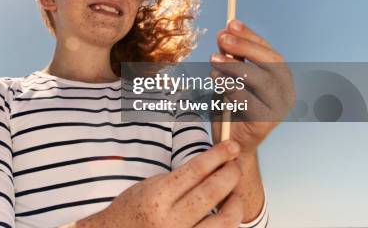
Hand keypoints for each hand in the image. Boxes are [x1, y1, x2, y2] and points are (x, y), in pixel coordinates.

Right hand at [68, 140, 244, 227]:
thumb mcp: (147, 187)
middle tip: (235, 163)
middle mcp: (171, 220)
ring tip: (233, 192)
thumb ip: (177, 178)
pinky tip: (225, 212)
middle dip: (231, 173)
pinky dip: (228, 221)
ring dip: (236, 201)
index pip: (195, 171)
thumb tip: (210, 165)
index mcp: (157, 197)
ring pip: (226, 220)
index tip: (231, 146)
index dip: (217, 156)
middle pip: (213, 191)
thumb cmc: (131, 210)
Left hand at [209, 19, 295, 153]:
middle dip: (245, 47)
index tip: (230, 23)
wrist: (230, 143)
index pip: (268, 50)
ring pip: (261, 79)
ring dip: (234, 66)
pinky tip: (217, 84)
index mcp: (280, 78)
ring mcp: (280, 107)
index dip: (250, 36)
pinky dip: (231, 88)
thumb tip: (223, 34)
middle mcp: (286, 91)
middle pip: (271, 62)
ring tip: (213, 61)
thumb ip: (230, 59)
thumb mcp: (229, 77)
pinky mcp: (267, 122)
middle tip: (221, 38)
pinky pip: (249, 99)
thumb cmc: (231, 107)